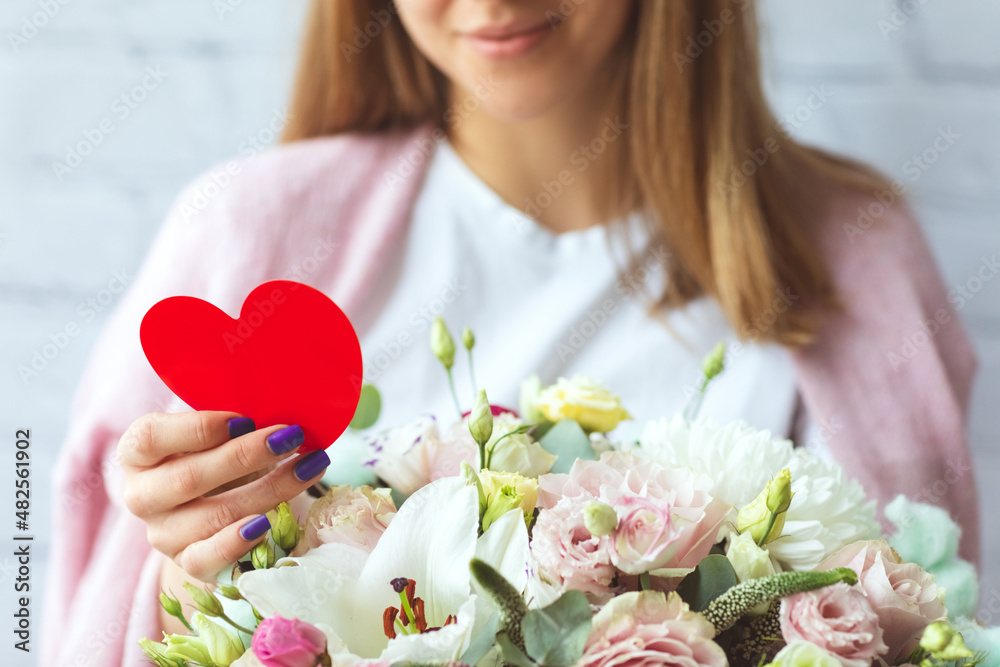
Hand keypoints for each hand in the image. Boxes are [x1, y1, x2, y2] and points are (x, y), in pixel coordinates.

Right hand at [117, 411, 329, 581]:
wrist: (211, 506)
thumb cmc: (215, 454)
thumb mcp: (216, 431)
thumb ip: (233, 421)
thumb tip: (280, 413)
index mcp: (139, 453)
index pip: (151, 438)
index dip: (198, 428)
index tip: (245, 419)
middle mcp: (141, 495)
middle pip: (188, 478)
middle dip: (245, 456)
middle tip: (291, 437)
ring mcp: (163, 533)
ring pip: (212, 517)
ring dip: (269, 491)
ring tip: (308, 468)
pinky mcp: (186, 562)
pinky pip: (208, 559)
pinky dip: (238, 542)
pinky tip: (268, 522)